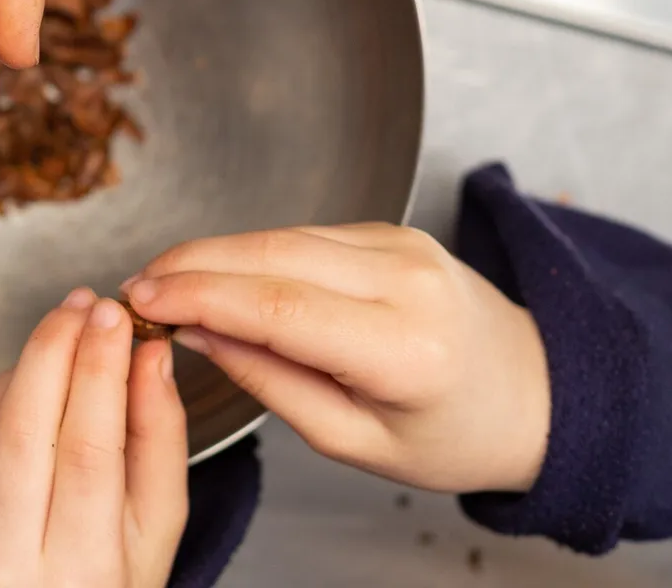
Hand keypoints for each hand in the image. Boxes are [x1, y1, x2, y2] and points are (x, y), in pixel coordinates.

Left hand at [0, 291, 187, 587]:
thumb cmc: (102, 578)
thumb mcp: (156, 525)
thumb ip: (160, 437)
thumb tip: (149, 352)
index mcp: (81, 573)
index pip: (88, 448)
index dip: (101, 368)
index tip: (114, 315)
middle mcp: (3, 566)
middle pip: (23, 425)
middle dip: (54, 346)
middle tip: (80, 306)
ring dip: (20, 371)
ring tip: (55, 367)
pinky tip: (9, 404)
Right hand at [124, 225, 550, 494]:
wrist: (537, 393)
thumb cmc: (454, 434)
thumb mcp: (356, 440)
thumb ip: (272, 383)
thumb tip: (199, 333)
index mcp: (404, 349)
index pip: (278, 307)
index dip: (200, 297)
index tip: (144, 303)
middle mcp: (407, 280)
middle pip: (270, 254)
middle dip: (190, 265)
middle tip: (134, 289)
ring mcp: (401, 244)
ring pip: (279, 234)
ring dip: (211, 252)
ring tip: (161, 282)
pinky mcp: (391, 230)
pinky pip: (302, 233)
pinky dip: (249, 249)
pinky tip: (215, 270)